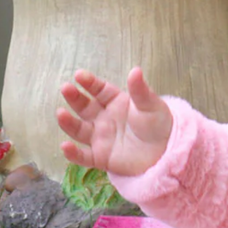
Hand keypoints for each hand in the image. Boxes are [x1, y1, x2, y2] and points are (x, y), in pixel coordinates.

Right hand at [57, 67, 172, 175]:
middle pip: (84, 107)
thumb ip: (140, 90)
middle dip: (74, 98)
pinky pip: (83, 156)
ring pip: (79, 130)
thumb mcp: (151, 106)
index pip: (99, 90)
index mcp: (115, 102)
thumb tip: (135, 70)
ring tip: (60, 113)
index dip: (89, 83)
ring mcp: (100, 137)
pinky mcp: (101, 157)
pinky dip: (73, 153)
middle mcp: (103, 118)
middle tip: (66, 88)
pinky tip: (65, 147)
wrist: (167, 152)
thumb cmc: (158, 124)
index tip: (79, 75)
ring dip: (68, 122)